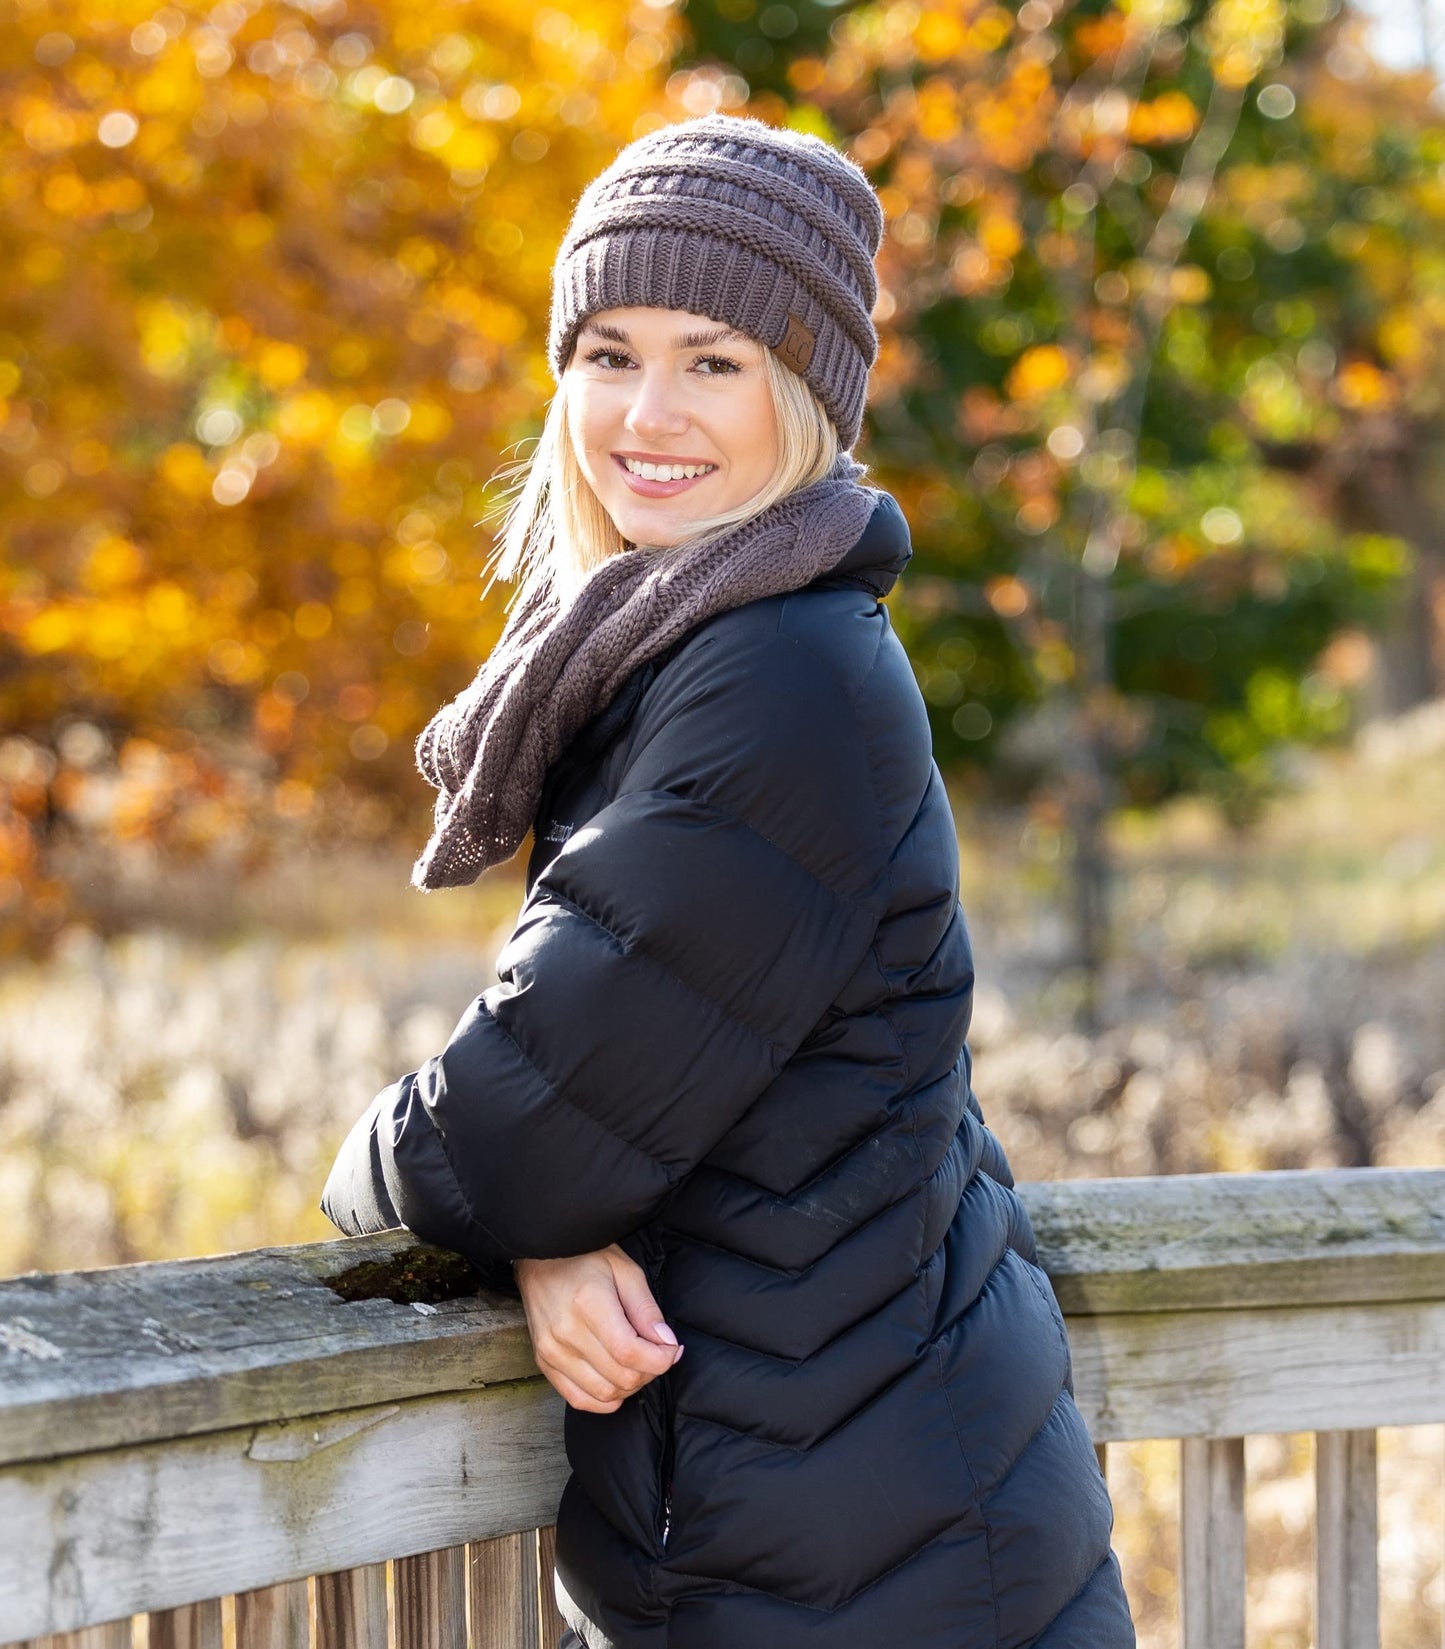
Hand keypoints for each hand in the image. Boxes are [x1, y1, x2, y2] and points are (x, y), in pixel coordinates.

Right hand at [513, 1243, 682, 1413]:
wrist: (541, 1255)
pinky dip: (604, 1399)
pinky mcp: (544, 1362)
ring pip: (604, 1394)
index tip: (672, 1349)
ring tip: (637, 1364)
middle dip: (650, 1371)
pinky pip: (579, 1400)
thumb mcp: (625, 1270)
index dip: (660, 1359)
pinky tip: (616, 1380)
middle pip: (620, 1377)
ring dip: (629, 1386)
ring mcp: (551, 1351)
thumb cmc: (585, 1257)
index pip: (630, 1353)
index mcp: (588, 1305)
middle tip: (657, 1353)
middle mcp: (566, 1333)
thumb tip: (666, 1342)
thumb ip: (646, 1308)